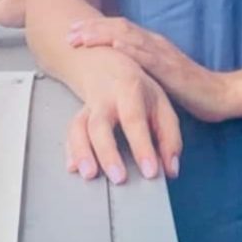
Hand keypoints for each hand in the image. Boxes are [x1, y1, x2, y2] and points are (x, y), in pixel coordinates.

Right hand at [67, 48, 182, 183]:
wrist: (106, 63)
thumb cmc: (138, 89)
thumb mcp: (161, 104)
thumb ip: (169, 137)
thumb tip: (171, 169)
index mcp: (130, 91)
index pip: (135, 120)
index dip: (143, 147)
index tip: (150, 172)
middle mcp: (106, 99)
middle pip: (101, 124)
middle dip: (108, 153)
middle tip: (119, 179)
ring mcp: (89, 108)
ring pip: (80, 128)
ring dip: (82, 152)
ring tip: (90, 175)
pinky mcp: (78, 116)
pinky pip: (70, 133)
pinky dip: (71, 151)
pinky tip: (73, 168)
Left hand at [68, 17, 238, 122]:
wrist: (219, 95)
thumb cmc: (189, 90)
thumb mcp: (159, 78)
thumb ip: (142, 71)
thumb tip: (117, 74)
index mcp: (152, 45)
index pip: (119, 29)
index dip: (96, 28)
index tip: (73, 32)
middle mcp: (156, 43)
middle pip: (119, 27)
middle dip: (92, 28)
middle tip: (69, 32)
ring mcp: (164, 53)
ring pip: (129, 36)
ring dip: (102, 34)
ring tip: (81, 36)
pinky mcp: (171, 68)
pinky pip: (148, 55)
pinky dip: (129, 47)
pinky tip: (114, 44)